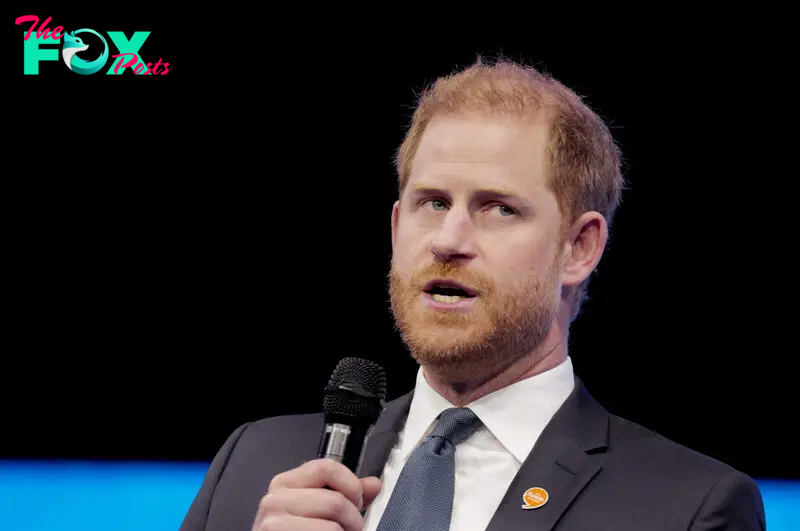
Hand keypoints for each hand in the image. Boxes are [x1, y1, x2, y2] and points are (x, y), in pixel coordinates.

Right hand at [253, 458, 381, 530]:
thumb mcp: (317, 509)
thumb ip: (345, 495)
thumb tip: (373, 485)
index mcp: (285, 484)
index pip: (327, 467)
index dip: (351, 485)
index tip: (357, 501)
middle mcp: (274, 500)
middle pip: (335, 501)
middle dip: (353, 520)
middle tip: (351, 530)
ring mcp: (273, 524)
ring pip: (333, 527)